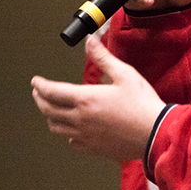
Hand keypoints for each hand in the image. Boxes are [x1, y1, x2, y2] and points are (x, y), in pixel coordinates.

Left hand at [31, 35, 165, 161]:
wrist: (155, 133)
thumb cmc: (142, 103)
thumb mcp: (124, 73)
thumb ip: (103, 57)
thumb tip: (89, 40)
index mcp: (85, 99)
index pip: (52, 92)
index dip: (40, 85)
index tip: (35, 81)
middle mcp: (80, 119)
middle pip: (49, 110)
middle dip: (40, 99)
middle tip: (38, 93)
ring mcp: (86, 136)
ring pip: (57, 128)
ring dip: (50, 117)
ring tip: (51, 109)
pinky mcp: (94, 148)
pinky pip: (72, 142)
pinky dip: (67, 134)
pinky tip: (72, 131)